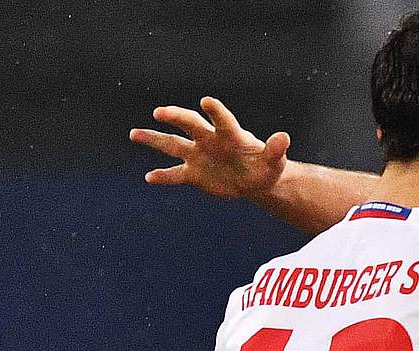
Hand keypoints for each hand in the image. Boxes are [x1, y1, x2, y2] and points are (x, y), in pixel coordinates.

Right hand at [128, 97, 288, 198]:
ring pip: (173, 145)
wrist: (256, 180)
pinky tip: (149, 177)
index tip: (206, 102)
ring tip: (133, 133)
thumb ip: (276, 150)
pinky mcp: (194, 173)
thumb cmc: (267, 166)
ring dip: (153, 139)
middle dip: (176, 118)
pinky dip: (163, 177)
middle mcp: (210, 140)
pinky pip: (175, 174)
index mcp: (230, 135)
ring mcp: (199, 155)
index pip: (222, 120)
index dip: (216, 111)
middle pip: (190, 125)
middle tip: (160, 112)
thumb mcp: (274, 161)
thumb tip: (284, 138)